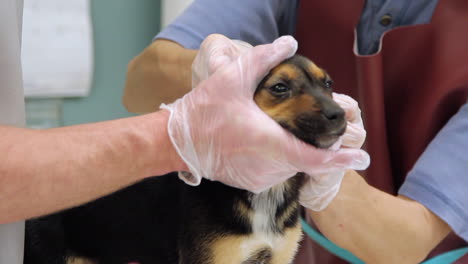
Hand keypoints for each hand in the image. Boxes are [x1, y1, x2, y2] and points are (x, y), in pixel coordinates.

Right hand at [161, 34, 368, 192]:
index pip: (315, 158)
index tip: (363, 158)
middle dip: (310, 142)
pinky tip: (263, 140)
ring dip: (291, 148)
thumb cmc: (205, 111)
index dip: (341, 159)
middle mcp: (268, 166)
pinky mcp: (250, 183)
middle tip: (301, 123)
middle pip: (303, 157)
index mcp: (271, 143)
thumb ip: (265, 58)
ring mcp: (259, 178)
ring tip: (276, 128)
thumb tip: (290, 42)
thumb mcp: (233, 77)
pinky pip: (275, 171)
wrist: (177, 141)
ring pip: (290, 164)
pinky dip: (277, 157)